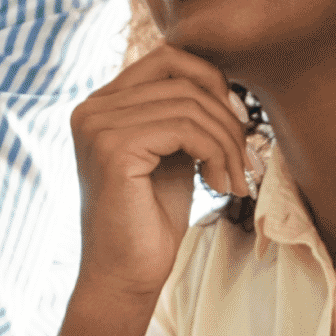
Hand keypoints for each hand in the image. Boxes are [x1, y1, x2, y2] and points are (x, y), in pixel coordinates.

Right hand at [69, 46, 254, 304]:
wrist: (126, 276)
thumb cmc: (151, 219)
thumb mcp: (170, 152)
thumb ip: (182, 113)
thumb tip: (223, 80)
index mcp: (101, 105)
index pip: (167, 59)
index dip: (211, 82)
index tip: (237, 124)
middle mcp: (91, 109)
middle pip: (182, 78)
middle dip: (225, 117)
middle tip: (244, 160)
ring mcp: (98, 127)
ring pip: (190, 104)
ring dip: (227, 143)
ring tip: (234, 179)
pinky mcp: (112, 149)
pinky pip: (186, 128)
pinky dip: (216, 154)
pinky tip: (220, 185)